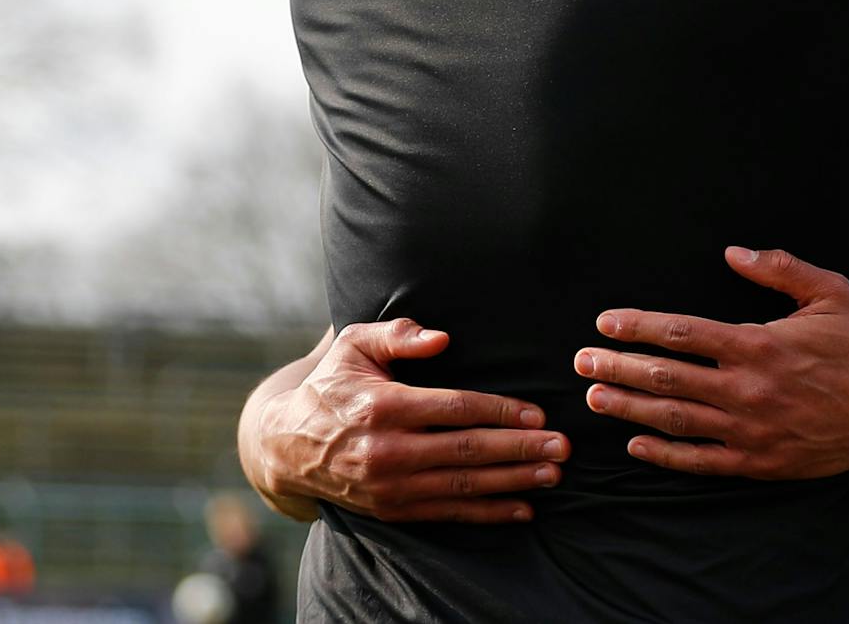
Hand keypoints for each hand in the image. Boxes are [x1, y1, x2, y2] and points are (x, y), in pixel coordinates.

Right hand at [253, 318, 570, 522]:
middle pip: (468, 451)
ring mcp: (390, 485)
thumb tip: (441, 337)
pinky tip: (524, 508)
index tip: (539, 413)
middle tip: (563, 447)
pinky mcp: (392, 510)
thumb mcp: (354, 346)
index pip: (455, 409)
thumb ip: (397, 334)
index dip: (500, 412)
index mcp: (384, 406)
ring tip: (553, 474)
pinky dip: (488, 513)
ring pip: (463, 486)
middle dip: (520, 449)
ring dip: (513, 482)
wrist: (286, 446)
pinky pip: (448, 513)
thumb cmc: (332, 385)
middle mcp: (388, 450)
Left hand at [575, 247, 848, 478]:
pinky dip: (664, 453)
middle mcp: (747, 389)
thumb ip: (780, 268)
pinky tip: (636, 442)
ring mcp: (750, 430)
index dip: (638, 326)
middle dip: (618, 368)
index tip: (606, 323)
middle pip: (667, 377)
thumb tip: (733, 252)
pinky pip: (700, 460)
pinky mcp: (758, 462)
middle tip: (581, 362)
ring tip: (595, 397)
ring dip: (630, 406)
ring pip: (675, 418)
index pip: (682, 333)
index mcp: (758, 344)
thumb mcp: (831, 293)